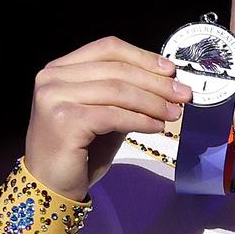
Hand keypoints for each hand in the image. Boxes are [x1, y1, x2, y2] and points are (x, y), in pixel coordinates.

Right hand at [24, 37, 193, 199]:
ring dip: (153, 102)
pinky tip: (156, 127)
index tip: (171, 70)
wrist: (50, 185)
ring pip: (117, 91)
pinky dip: (140, 120)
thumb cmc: (79, 151)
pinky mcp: (64, 120)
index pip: (108, 48)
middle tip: (184, 94)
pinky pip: (113, 115)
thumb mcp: (104, 115)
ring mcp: (54, 97)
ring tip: (174, 114)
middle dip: (156, 82)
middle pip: (116, 69)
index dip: (143, 57)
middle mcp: (52, 78)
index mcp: (60, 69)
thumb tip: (167, 85)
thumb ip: (126, 96)